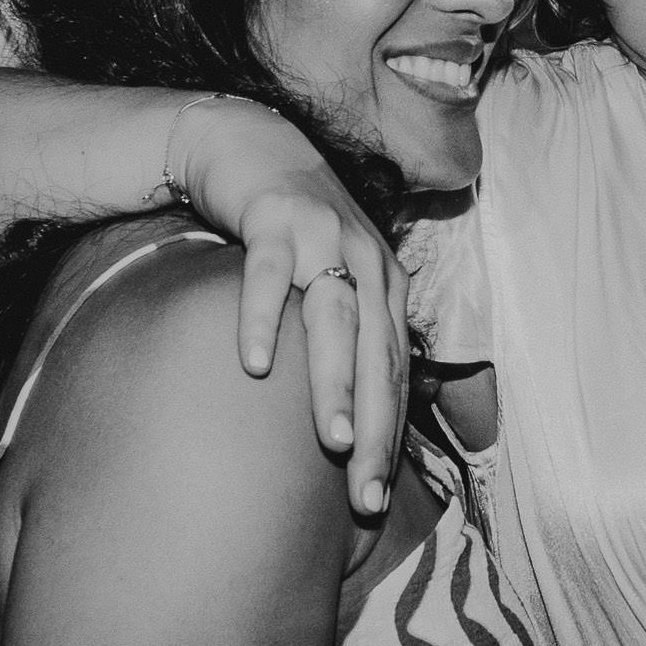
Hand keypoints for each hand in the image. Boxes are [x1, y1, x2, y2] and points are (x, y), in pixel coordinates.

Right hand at [176, 98, 409, 517]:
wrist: (251, 143)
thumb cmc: (290, 228)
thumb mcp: (329, 277)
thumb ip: (344, 336)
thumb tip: (349, 417)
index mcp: (385, 285)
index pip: (394, 375)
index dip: (390, 439)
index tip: (373, 502)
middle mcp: (366, 261)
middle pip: (377, 357)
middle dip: (377, 429)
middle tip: (366, 494)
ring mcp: (323, 237)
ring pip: (336, 321)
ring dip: (337, 383)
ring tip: (335, 441)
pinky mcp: (276, 216)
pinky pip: (268, 275)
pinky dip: (263, 318)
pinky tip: (252, 364)